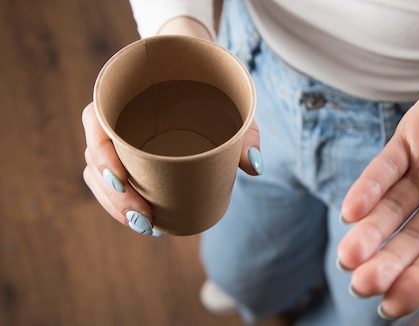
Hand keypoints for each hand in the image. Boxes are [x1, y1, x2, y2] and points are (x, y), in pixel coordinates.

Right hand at [82, 17, 261, 235]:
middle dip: (114, 196)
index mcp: (127, 93)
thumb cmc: (211, 86)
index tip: (122, 179)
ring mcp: (118, 139)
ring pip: (99, 177)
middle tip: (144, 219)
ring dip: (115, 206)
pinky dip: (121, 206)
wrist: (202, 74)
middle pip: (96, 159)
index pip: (96, 121)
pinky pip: (111, 184)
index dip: (102, 153)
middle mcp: (115, 116)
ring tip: (147, 225)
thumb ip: (245, 131)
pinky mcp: (127, 157)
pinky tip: (145, 223)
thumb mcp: (232, 102)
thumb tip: (254, 166)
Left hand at [337, 44, 418, 317]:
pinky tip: (352, 211)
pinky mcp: (408, 143)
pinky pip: (385, 168)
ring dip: (370, 233)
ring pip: (392, 210)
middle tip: (361, 284)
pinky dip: (369, 188)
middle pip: (413, 241)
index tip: (392, 304)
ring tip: (348, 257)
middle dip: (388, 264)